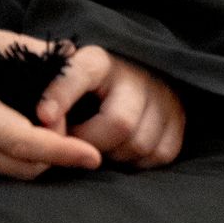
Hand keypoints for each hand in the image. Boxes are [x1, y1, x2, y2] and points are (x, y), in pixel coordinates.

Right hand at [0, 28, 104, 179]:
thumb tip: (74, 53)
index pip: (22, 140)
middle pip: (26, 165)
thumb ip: (39, 52)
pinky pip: (3, 178)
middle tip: (62, 120)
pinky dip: (24, 164)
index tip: (92, 155)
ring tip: (45, 128)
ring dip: (43, 159)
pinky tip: (31, 142)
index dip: (60, 149)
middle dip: (57, 149)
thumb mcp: (2, 43)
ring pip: (18, 175)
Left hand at [37, 43, 185, 168]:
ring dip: (117, 155)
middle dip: (94, 143)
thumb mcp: (63, 84)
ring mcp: (164, 95)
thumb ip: (50, 97)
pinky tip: (125, 149)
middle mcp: (137, 74)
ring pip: (141, 143)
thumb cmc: (84, 90)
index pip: (81, 73)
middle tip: (78, 144)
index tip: (43, 116)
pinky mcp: (180, 118)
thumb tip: (45, 122)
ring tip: (103, 144)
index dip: (61, 95)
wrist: (130, 81)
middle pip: (120, 123)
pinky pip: (161, 154)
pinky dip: (140, 161)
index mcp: (99, 61)